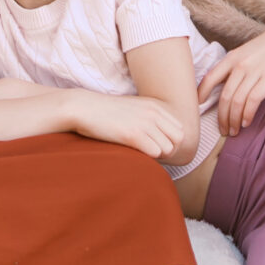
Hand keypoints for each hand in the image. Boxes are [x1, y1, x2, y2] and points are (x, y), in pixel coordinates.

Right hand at [70, 91, 186, 159]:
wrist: (84, 108)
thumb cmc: (107, 112)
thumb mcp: (134, 108)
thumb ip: (150, 117)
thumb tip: (161, 136)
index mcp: (155, 106)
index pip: (180, 129)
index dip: (170, 141)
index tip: (156, 145)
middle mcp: (153, 113)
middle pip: (178, 140)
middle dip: (168, 149)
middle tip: (151, 152)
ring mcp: (144, 123)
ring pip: (168, 149)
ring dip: (156, 155)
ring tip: (141, 152)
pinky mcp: (133, 134)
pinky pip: (155, 152)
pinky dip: (148, 157)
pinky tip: (134, 152)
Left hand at [198, 19, 264, 133]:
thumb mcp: (249, 51)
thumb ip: (237, 65)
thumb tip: (228, 84)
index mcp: (232, 57)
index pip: (209, 78)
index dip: (201, 94)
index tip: (198, 107)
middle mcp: (240, 65)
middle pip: (223, 97)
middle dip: (221, 117)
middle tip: (222, 130)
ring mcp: (254, 72)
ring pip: (236, 102)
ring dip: (233, 120)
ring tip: (234, 131)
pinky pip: (252, 102)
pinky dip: (247, 115)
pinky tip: (246, 123)